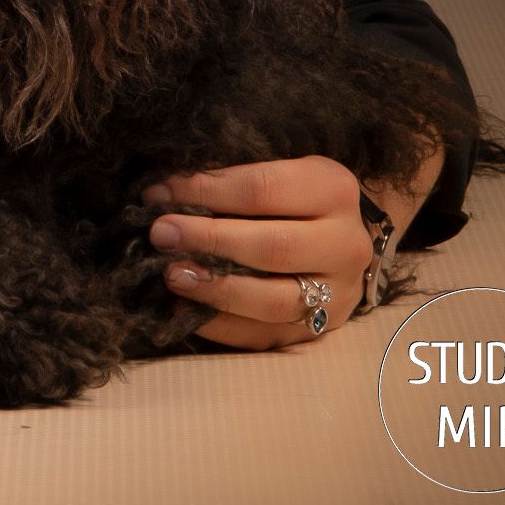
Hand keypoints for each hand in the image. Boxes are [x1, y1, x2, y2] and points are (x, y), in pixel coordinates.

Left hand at [142, 156, 378, 350]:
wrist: (340, 235)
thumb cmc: (292, 193)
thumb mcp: (276, 168)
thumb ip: (232, 178)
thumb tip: (166, 191)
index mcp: (333, 189)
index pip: (262, 189)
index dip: (206, 190)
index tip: (159, 192)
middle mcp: (345, 244)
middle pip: (273, 247)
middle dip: (208, 240)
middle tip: (161, 234)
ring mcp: (339, 294)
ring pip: (274, 301)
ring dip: (216, 289)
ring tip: (172, 275)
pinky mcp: (323, 331)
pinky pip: (268, 336)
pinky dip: (223, 326)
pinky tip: (187, 310)